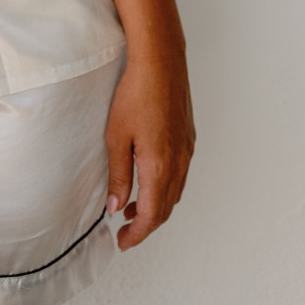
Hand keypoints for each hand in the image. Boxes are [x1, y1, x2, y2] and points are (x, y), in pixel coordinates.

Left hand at [104, 45, 195, 250]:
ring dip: (156, 206)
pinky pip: (180, 174)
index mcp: (160, 167)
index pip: (152, 215)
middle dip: (146, 224)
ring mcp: (187, 151)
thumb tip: (115, 207)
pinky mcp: (189, 138)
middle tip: (125, 231)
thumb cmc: (135, 95)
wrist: (161, 62)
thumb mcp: (117, 137)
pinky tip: (149, 178)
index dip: (137, 234)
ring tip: (132, 207)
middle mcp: (179, 163)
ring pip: (175, 192)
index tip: (122, 242)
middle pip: (166, 208)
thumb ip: (118, 175)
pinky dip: (165, 187)